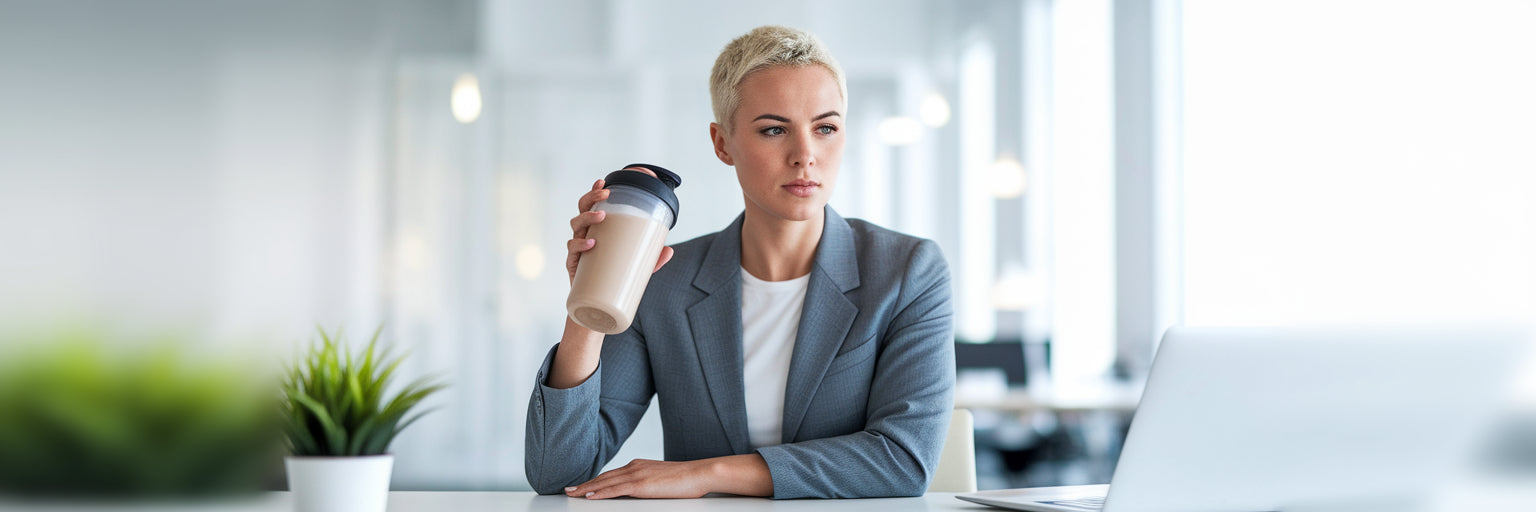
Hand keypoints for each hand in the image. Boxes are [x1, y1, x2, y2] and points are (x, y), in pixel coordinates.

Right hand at [564, 168, 675, 285]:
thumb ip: (652, 259)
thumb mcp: (635, 267)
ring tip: (602, 216)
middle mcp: (584, 235)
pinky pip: (572, 250)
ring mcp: (576, 248)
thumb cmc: (612, 278)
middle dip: (591, 198)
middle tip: (605, 194)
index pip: (592, 206)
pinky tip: (591, 243)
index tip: (603, 182)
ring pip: (575, 225)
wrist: (595, 305)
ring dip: (587, 217)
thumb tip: (670, 250)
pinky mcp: (572, 264)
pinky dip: (580, 245)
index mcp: (596, 230)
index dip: (594, 192)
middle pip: (581, 209)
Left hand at [564, 459, 713, 499]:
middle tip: (569, 489)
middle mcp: (634, 466)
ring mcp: (636, 474)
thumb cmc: (686, 479)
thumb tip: (639, 492)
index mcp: (639, 465)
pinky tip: (589, 495)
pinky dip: (600, 492)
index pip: (612, 474)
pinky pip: (615, 489)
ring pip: (605, 482)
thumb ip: (647, 483)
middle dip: (585, 484)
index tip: (583, 485)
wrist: (699, 473)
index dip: (595, 480)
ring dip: (587, 488)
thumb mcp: (661, 480)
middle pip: (604, 477)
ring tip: (573, 493)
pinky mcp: (640, 484)